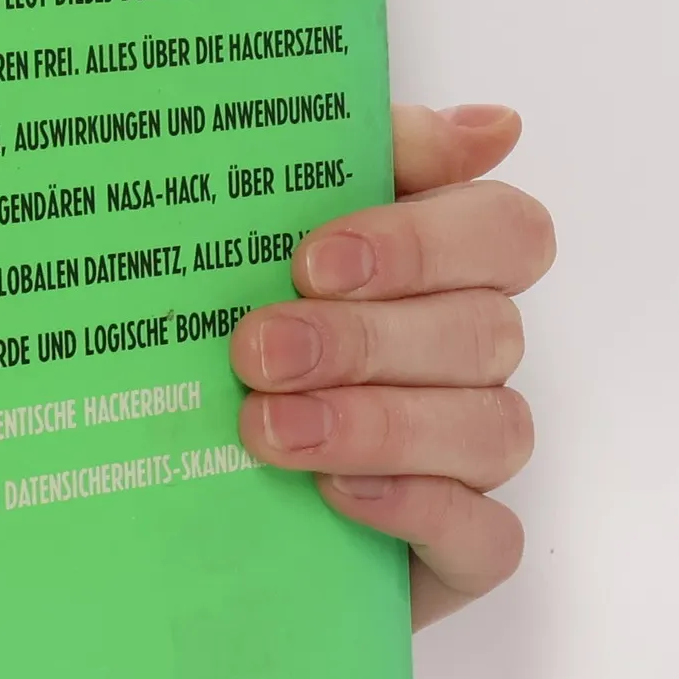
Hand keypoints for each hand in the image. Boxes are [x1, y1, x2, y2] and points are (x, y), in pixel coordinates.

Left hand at [229, 104, 554, 627]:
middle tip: (258, 352)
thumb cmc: (228, 358)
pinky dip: (417, 509)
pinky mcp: (458, 553)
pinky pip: (486, 536)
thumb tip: (491, 126)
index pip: (504, 231)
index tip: (314, 258)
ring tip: (271, 431)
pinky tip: (340, 496)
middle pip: (485, 330)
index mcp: (444, 274)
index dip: (423, 242)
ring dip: (377, 423)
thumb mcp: (259, 250)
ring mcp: (470, 462)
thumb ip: (353, 164)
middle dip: (366, 339)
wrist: (175, 503)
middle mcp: (469, 361)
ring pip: (491, 428)